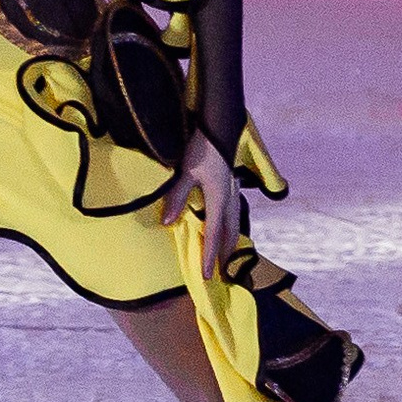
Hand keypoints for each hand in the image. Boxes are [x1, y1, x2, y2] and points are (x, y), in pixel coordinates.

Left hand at [160, 127, 244, 282]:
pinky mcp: (232, 187)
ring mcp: (234, 192)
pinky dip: (230, 229)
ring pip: (234, 225)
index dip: (209, 256)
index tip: (206, 276)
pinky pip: (233, 215)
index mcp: (220, 199)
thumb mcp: (186, 172)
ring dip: (229, 243)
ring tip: (224, 258)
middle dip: (224, 255)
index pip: (213, 234)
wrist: (218, 125)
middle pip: (229, 234)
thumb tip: (167, 223)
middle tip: (219, 275)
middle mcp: (230, 199)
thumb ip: (177, 197)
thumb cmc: (202, 148)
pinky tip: (225, 231)